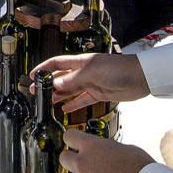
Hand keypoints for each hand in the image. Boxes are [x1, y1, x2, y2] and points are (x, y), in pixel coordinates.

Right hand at [31, 53, 148, 112]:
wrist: (140, 78)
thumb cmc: (118, 69)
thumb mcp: (92, 72)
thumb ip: (73, 79)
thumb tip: (55, 83)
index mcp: (80, 63)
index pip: (57, 63)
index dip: (44, 69)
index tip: (32, 76)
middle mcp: (83, 72)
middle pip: (61, 78)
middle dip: (48, 85)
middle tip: (35, 93)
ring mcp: (91, 83)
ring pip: (70, 90)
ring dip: (58, 96)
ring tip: (46, 103)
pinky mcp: (98, 94)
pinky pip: (82, 100)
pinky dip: (73, 104)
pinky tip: (65, 109)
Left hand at [60, 130, 154, 172]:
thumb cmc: (141, 170)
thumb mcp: (127, 149)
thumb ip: (111, 150)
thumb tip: (110, 153)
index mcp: (91, 147)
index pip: (70, 136)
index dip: (72, 138)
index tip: (74, 139)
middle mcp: (83, 166)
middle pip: (63, 158)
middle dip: (70, 158)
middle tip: (79, 160)